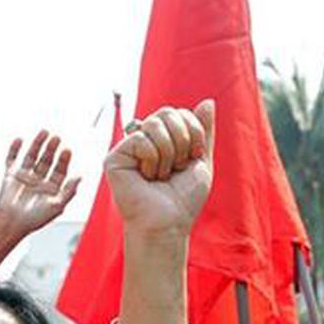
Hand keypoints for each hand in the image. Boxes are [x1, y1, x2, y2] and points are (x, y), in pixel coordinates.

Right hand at [0, 131, 81, 239]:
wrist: (11, 223)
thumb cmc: (35, 219)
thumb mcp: (57, 206)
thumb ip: (69, 191)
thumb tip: (80, 177)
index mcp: (51, 189)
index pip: (60, 170)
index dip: (64, 160)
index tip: (67, 150)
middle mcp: (39, 181)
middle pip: (47, 160)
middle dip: (52, 149)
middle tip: (57, 138)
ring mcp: (24, 177)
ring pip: (32, 156)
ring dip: (37, 144)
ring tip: (44, 132)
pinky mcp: (10, 175)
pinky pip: (12, 159)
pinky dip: (14, 149)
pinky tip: (19, 140)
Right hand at [105, 101, 214, 237]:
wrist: (168, 223)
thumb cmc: (183, 199)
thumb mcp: (201, 161)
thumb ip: (203, 131)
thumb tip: (208, 101)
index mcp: (163, 140)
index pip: (180, 113)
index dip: (193, 132)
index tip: (192, 158)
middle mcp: (144, 140)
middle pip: (168, 112)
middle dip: (182, 140)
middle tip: (177, 167)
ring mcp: (128, 148)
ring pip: (154, 123)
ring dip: (168, 152)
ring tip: (161, 175)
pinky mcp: (115, 157)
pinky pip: (140, 138)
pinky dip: (152, 159)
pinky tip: (146, 177)